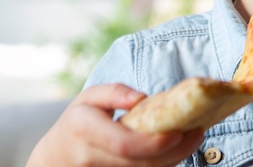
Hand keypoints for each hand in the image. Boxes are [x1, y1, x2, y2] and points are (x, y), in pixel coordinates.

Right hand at [27, 83, 202, 166]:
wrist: (53, 160)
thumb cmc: (77, 122)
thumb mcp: (88, 98)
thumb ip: (114, 92)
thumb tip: (140, 98)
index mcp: (84, 129)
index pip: (124, 144)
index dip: (154, 143)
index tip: (180, 132)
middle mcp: (89, 158)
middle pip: (139, 163)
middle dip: (174, 152)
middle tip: (198, 133)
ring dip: (173, 160)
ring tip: (193, 140)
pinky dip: (163, 166)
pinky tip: (177, 153)